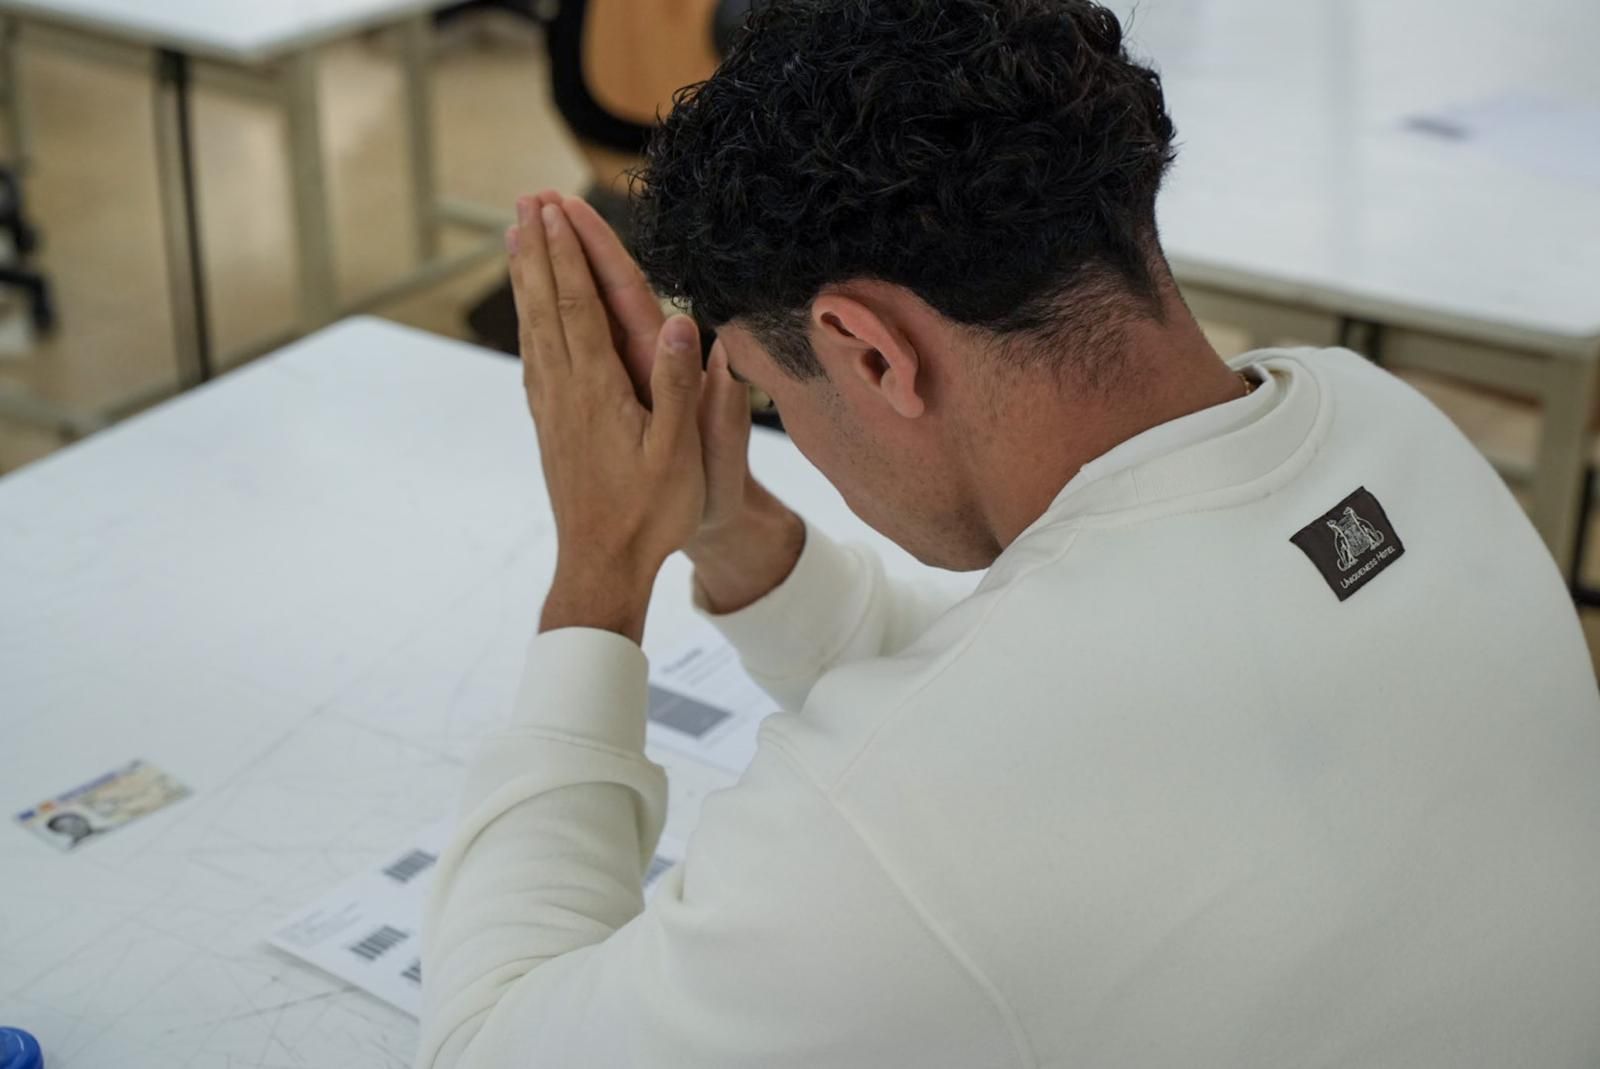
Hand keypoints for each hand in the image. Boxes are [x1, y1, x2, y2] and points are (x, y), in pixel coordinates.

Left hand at [556, 194, 806, 612]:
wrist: (601, 563)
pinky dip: (529, 322)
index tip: (557, 209)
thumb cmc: (648, 512)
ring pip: (534, 327)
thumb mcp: (678, 452)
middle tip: (527, 202)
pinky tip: (529, 316)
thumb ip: (678, 385)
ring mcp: (552, 407)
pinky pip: (534, 358)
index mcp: (598, 388)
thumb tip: (684, 322)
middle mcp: (566, 389)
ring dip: (527, 279)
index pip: (579, 304)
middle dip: (538, 249)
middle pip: (547, 304)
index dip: (569, 253)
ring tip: (516, 239)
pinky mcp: (550, 425)